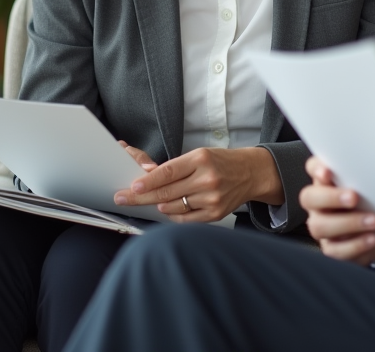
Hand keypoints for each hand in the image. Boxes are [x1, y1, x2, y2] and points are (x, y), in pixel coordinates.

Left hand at [114, 146, 283, 222]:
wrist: (251, 173)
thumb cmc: (222, 162)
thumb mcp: (200, 155)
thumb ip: (175, 167)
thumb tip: (146, 178)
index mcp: (201, 159)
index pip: (167, 172)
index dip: (147, 181)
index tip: (132, 186)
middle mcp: (207, 179)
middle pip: (166, 192)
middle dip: (141, 197)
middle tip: (123, 198)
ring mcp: (212, 198)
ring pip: (173, 207)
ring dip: (159, 205)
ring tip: (155, 200)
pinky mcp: (215, 213)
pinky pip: (184, 219)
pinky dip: (173, 214)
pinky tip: (170, 208)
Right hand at [300, 156, 374, 265]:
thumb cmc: (370, 202)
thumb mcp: (369, 186)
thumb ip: (364, 175)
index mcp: (326, 182)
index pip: (313, 168)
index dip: (316, 168)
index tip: (328, 171)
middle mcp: (318, 203)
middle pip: (309, 197)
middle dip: (331, 197)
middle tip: (354, 197)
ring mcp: (322, 226)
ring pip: (320, 226)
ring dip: (349, 223)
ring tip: (373, 221)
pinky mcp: (331, 248)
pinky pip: (336, 250)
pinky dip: (356, 244)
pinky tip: (372, 238)